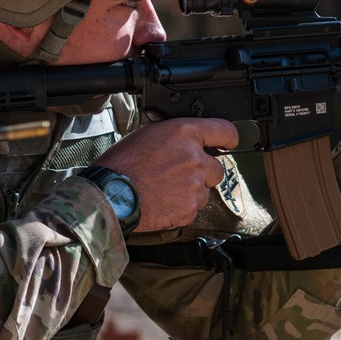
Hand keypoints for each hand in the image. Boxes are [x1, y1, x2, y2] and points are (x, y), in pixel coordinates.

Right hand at [92, 118, 238, 231]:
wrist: (110, 195)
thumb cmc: (122, 164)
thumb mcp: (148, 135)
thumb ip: (174, 137)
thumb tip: (184, 142)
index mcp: (184, 134)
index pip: (224, 131)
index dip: (229, 137)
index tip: (230, 142)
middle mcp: (195, 159)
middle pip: (217, 168)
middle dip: (203, 172)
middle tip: (179, 175)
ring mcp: (195, 185)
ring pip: (204, 190)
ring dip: (190, 191)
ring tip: (164, 190)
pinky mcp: (190, 208)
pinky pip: (193, 208)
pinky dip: (181, 207)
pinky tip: (162, 201)